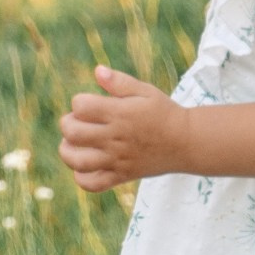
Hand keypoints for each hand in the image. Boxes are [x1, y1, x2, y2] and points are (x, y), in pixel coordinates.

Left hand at [60, 64, 185, 191]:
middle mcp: (116, 138)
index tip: (89, 104)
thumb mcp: (145, 91)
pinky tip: (84, 165)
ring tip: (73, 144)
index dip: (79, 102)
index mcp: (120, 114)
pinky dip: (81, 177)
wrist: (187, 142)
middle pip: (73, 133)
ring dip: (68, 151)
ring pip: (78, 161)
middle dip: (68, 124)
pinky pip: (93, 184)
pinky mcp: (122, 176)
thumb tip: (97, 71)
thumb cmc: (163, 112)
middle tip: (77, 122)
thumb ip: (119, 82)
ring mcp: (118, 160)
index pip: (81, 106)